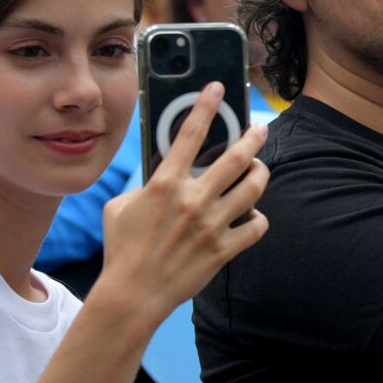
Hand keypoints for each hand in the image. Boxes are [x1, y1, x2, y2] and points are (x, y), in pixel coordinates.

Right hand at [92, 82, 270, 331]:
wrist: (132, 294)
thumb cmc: (122, 249)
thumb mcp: (121, 206)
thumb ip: (146, 185)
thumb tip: (166, 173)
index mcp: (165, 184)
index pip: (190, 134)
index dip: (207, 106)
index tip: (218, 88)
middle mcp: (193, 200)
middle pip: (237, 157)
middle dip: (253, 136)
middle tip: (260, 128)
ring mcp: (212, 224)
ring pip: (254, 187)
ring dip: (261, 173)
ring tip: (260, 168)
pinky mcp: (224, 249)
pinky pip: (257, 227)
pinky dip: (258, 218)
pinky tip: (253, 215)